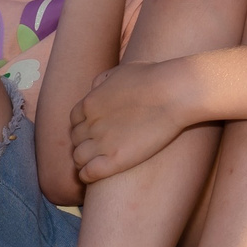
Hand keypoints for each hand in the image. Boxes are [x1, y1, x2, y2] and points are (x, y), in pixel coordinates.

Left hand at [69, 59, 192, 184]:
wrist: (172, 93)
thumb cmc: (153, 78)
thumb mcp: (120, 71)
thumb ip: (103, 80)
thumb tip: (95, 87)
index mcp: (90, 103)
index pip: (74, 121)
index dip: (83, 127)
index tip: (95, 132)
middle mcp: (91, 123)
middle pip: (76, 139)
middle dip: (84, 144)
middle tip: (99, 149)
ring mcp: (101, 142)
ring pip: (78, 158)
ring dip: (84, 161)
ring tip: (96, 164)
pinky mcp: (115, 159)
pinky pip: (87, 173)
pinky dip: (87, 176)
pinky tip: (94, 175)